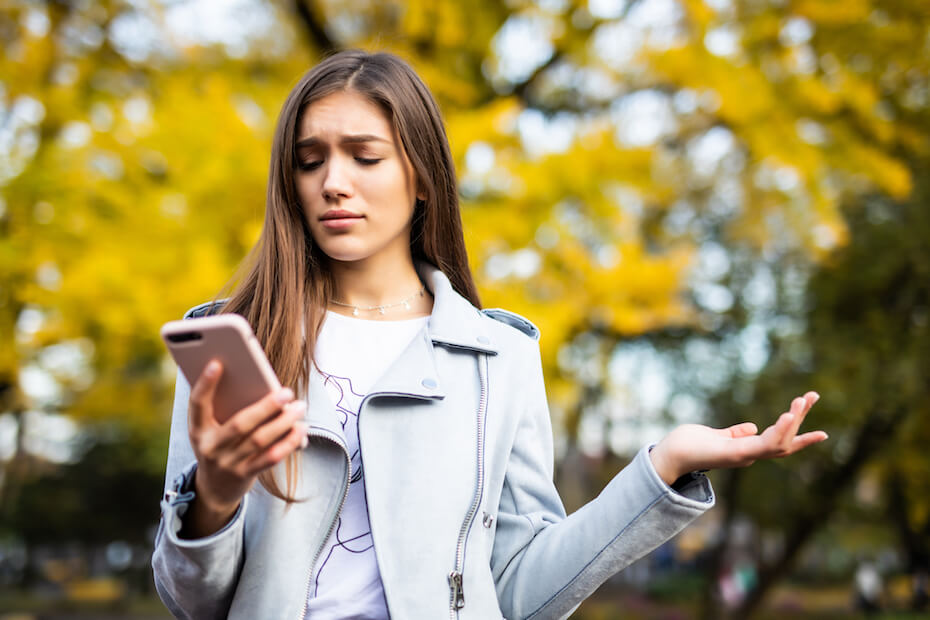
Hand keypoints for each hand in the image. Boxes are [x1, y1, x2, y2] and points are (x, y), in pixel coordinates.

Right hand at [183, 360, 307, 536]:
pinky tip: (302, 429)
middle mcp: (210, 447)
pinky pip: (270, 457)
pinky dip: (288, 442)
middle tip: (287, 391)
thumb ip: (226, 408)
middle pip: (240, 424)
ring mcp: (227, 464)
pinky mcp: (245, 475)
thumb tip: (260, 383)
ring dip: (284, 422)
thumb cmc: (219, 445)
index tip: (217, 363)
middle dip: (266, 406)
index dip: (204, 384)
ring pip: (259, 440)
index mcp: (197, 429)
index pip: (197, 404)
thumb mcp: (212, 429)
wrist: (214, 489)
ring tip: (300, 407)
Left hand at [649, 391, 827, 485]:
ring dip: (792, 421)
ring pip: (778, 442)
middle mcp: (749, 455)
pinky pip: (763, 443)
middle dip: (801, 419)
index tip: (824, 433)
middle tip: (813, 395)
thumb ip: (735, 433)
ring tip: (801, 401)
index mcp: (747, 449)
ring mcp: (744, 456)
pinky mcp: (735, 454)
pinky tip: (788, 416)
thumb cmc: (688, 445)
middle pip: (784, 440)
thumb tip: (752, 427)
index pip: (780, 443)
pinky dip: (777, 431)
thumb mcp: (716, 435)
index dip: (801, 438)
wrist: (669, 455)